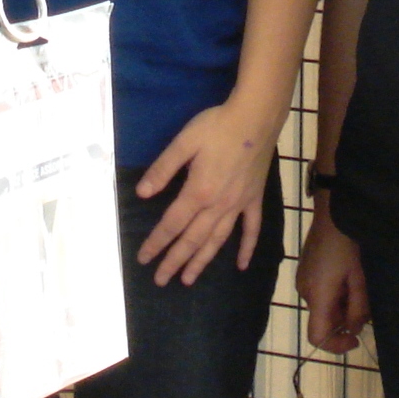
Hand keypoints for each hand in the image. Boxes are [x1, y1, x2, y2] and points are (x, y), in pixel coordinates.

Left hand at [134, 100, 278, 286]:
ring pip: (217, 240)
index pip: (172, 224)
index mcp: (198, 191)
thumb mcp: (183, 142)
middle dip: (175, 261)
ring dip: (202, 261)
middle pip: (193, 240)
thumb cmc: (216, 126)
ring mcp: (239, 205)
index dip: (156, 243)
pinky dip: (246, 248)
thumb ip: (163, 169)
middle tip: (161, 280)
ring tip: (188, 280)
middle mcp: (219, 205)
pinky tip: (241, 265)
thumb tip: (142, 193)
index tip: (143, 259)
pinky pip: (251, 229)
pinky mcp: (254, 199)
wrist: (256, 117)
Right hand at [295, 210, 368, 352]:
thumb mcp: (359, 279)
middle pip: (321, 321)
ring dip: (340, 306)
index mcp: (317, 296)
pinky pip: (318, 294)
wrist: (332, 215)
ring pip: (322, 307)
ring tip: (356, 285)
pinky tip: (346, 278)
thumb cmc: (347, 246)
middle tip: (364, 304)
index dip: (335, 345)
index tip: (355, 339)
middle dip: (344, 320)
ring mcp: (302, 280)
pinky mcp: (304, 272)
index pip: (317, 336)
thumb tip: (353, 330)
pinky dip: (333, 295)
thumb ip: (357, 309)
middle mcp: (304, 291)